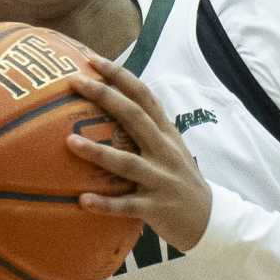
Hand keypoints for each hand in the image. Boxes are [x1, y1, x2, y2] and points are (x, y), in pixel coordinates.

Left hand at [68, 60, 213, 253]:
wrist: (209, 220)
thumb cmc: (180, 181)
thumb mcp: (171, 148)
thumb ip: (149, 128)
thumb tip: (116, 103)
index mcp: (166, 133)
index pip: (143, 95)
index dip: (119, 75)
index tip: (93, 59)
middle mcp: (164, 151)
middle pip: (134, 117)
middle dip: (105, 96)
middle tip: (75, 82)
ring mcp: (160, 180)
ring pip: (127, 162)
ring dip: (98, 152)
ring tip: (70, 142)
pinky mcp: (155, 208)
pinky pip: (126, 206)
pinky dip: (105, 204)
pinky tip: (82, 200)